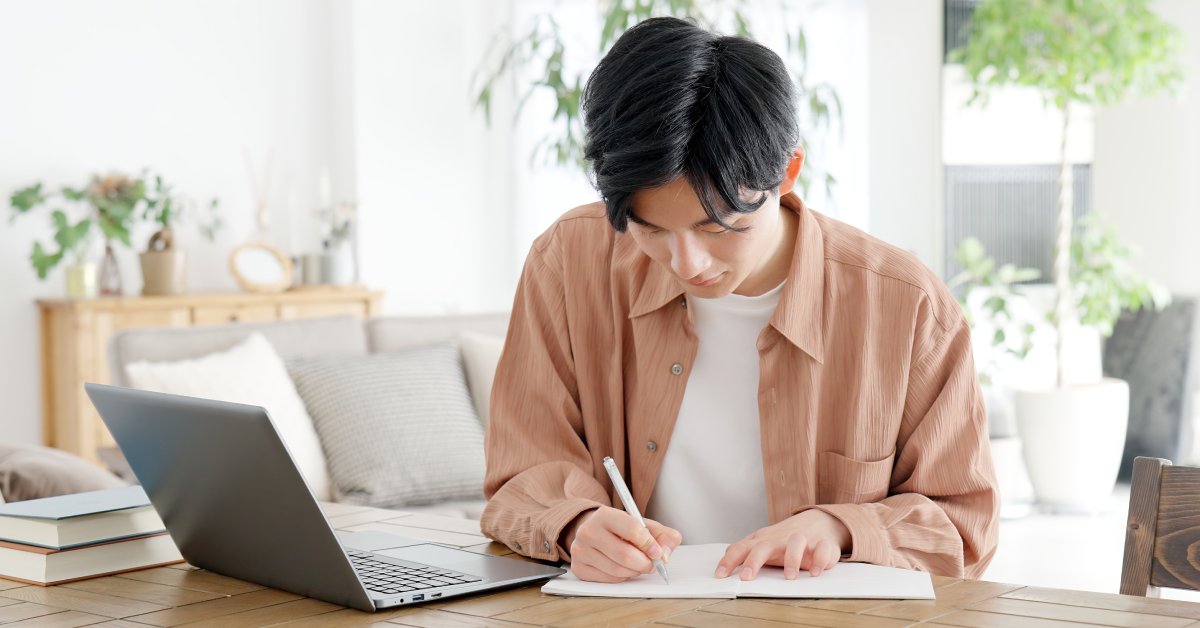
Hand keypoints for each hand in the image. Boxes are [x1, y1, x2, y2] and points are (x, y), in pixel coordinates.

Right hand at [563, 506, 682, 582]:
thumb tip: (665, 553)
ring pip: (617, 570)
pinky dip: (622, 577)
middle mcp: (588, 530)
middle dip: (644, 563)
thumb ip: (663, 535)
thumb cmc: (622, 530)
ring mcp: (580, 550)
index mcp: (605, 514)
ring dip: (634, 572)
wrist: (595, 532)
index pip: (632, 529)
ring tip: (638, 565)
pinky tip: (624, 569)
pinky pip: (608, 579)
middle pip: (625, 554)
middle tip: (652, 564)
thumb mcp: (644, 526)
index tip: (658, 552)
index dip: (649, 544)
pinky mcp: (578, 567)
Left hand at [715, 509, 849, 580]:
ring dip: (792, 559)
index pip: (742, 548)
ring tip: (789, 577)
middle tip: (747, 577)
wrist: (819, 521)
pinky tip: (815, 572)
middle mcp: (781, 539)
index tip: (720, 575)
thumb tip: (727, 554)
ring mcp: (802, 540)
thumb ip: (747, 549)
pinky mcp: (822, 545)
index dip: (730, 561)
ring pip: (796, 542)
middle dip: (753, 561)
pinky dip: (820, 560)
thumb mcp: (764, 541)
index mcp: (764, 540)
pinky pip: (822, 549)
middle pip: (764, 546)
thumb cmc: (786, 537)